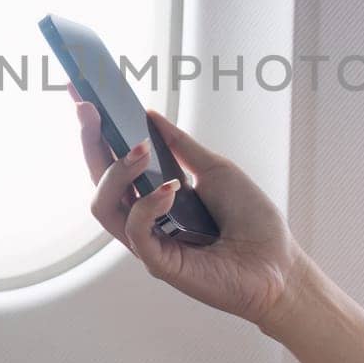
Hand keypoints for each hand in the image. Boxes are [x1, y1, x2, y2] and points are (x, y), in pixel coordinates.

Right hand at [67, 85, 311, 329]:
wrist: (279, 264)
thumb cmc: (252, 222)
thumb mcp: (216, 170)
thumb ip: (181, 146)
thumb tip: (151, 116)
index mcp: (155, 197)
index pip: (113, 164)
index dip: (94, 133)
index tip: (84, 98)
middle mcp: (145, 219)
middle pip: (99, 182)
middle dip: (90, 142)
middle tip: (91, 110)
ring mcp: (149, 242)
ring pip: (105, 206)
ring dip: (117, 172)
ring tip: (140, 149)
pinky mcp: (159, 264)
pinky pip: (136, 230)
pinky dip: (148, 205)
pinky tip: (170, 189)